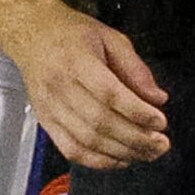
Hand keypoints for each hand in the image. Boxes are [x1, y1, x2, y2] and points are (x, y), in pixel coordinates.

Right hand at [13, 1, 168, 168]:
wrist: (32, 37)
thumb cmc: (75, 34)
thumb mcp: (112, 38)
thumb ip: (136, 68)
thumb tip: (158, 98)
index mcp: (77, 63)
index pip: (109, 95)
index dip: (137, 112)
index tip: (161, 121)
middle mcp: (60, 89)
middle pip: (99, 122)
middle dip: (134, 138)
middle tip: (161, 144)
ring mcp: (50, 109)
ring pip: (86, 141)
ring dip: (120, 152)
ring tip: (148, 154)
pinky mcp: (45, 123)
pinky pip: (70, 149)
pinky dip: (96, 160)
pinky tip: (120, 160)